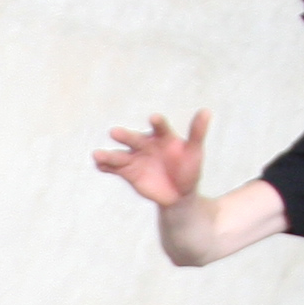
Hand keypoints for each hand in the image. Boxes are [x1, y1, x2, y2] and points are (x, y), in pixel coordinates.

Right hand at [93, 115, 210, 206]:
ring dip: (108, 155)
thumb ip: (197, 132)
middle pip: (134, 138)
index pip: (160, 127)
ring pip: (119, 155)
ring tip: (97, 155)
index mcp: (163, 136)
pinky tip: (98, 165)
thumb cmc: (188, 168)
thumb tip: (206, 111)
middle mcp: (146, 144)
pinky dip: (106, 167)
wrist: (179, 194)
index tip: (154, 119)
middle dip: (125, 136)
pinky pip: (114, 169)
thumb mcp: (194, 151)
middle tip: (115, 133)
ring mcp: (135, 158)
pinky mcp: (128, 172)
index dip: (157, 123)